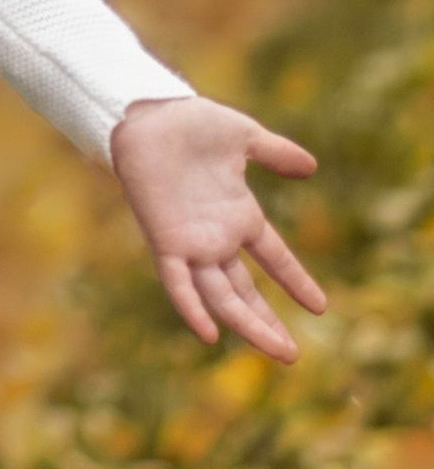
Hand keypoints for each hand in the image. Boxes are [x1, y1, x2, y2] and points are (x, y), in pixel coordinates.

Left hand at [110, 93, 323, 362]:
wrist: (147, 112)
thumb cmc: (191, 122)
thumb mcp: (244, 136)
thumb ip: (276, 153)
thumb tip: (311, 167)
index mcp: (239, 214)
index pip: (274, 258)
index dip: (295, 280)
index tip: (320, 307)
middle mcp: (216, 236)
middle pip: (245, 291)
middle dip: (267, 323)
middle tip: (292, 356)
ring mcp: (191, 242)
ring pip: (220, 296)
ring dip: (246, 325)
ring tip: (276, 352)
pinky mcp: (165, 240)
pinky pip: (177, 283)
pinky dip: (191, 308)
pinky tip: (209, 334)